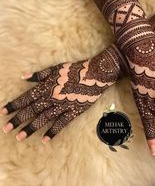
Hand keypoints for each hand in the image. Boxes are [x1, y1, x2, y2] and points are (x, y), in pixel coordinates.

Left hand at [0, 46, 124, 142]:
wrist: (93, 74)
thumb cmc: (74, 70)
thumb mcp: (55, 68)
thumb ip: (39, 75)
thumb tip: (24, 77)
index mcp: (46, 86)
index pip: (26, 97)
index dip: (14, 105)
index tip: (3, 112)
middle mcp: (52, 97)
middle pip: (32, 110)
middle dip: (18, 119)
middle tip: (6, 128)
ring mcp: (62, 105)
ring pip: (43, 118)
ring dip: (31, 127)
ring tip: (20, 136)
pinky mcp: (73, 111)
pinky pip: (61, 123)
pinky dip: (53, 131)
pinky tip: (45, 139)